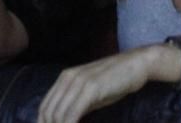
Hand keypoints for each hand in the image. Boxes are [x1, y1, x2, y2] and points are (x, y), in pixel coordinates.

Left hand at [37, 46, 159, 122]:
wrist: (136, 64)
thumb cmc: (115, 80)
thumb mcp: (90, 92)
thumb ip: (75, 103)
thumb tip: (64, 120)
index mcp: (65, 78)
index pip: (44, 107)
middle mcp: (68, 78)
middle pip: (48, 113)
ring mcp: (79, 82)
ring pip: (59, 115)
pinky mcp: (91, 88)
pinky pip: (72, 114)